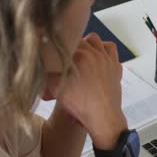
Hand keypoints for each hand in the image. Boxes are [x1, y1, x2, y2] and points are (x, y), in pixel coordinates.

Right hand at [47, 33, 126, 149]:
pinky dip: (105, 50)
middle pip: (81, 39)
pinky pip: (111, 50)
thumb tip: (41, 64)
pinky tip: (99, 59)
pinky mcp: (116, 67)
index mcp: (79, 54)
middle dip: (73, 46)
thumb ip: (47, 73)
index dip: (60, 47)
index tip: (57, 54)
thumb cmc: (80, 104)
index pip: (67, 41)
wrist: (102, 116)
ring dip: (89, 44)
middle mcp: (94, 52)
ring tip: (83, 55)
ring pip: (97, 41)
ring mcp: (107, 59)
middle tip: (68, 58)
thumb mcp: (57, 89)